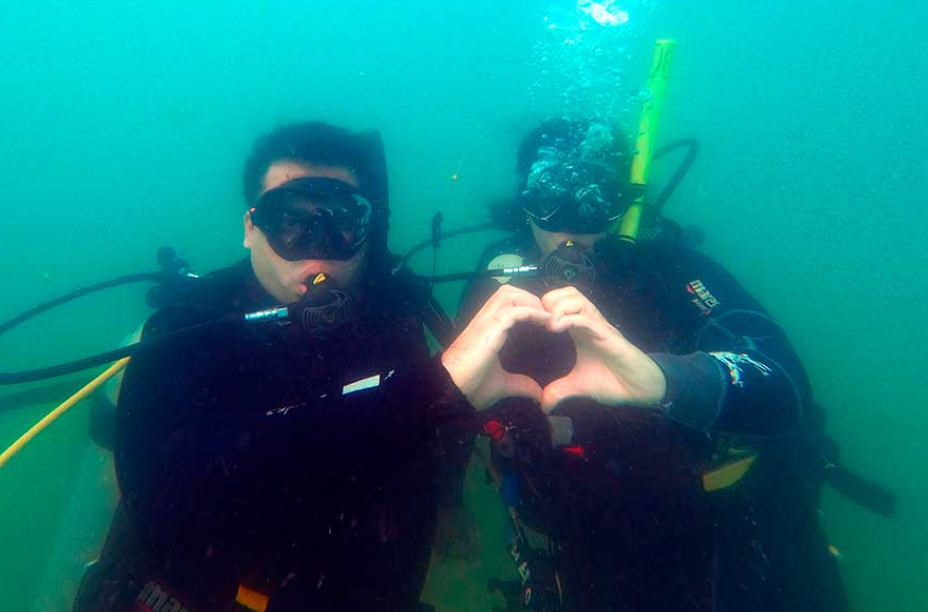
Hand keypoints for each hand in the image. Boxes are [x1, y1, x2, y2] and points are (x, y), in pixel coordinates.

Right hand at [442, 285, 550, 409]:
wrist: (452, 391)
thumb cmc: (469, 387)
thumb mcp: (502, 384)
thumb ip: (520, 385)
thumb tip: (537, 393)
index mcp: (486, 330)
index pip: (506, 304)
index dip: (526, 307)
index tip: (545, 322)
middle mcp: (485, 321)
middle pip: (508, 292)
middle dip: (530, 299)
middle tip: (547, 316)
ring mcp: (486, 322)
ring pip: (509, 294)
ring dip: (531, 302)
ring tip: (546, 317)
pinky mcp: (489, 328)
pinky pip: (514, 311)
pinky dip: (532, 312)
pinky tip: (545, 322)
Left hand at [540, 286, 666, 412]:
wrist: (641, 390)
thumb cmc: (614, 382)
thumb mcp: (579, 386)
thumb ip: (560, 390)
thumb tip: (543, 404)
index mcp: (580, 330)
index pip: (560, 303)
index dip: (543, 308)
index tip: (529, 324)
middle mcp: (589, 323)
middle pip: (567, 293)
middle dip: (548, 300)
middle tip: (538, 320)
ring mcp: (600, 327)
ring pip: (577, 298)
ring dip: (558, 306)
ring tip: (547, 324)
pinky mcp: (609, 336)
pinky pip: (587, 318)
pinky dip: (569, 319)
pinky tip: (556, 328)